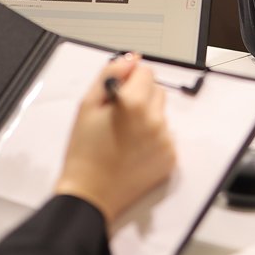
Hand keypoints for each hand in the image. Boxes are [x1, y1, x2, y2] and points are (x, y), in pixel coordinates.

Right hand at [55, 54, 176, 226]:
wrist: (90, 195)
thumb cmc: (84, 151)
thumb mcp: (87, 106)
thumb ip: (110, 74)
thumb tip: (131, 59)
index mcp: (134, 104)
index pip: (146, 71)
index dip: (129, 80)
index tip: (118, 94)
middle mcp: (155, 120)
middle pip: (157, 90)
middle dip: (141, 97)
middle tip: (119, 117)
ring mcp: (165, 140)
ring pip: (161, 114)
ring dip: (147, 118)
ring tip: (125, 137)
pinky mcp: (171, 158)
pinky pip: (166, 136)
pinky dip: (153, 138)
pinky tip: (134, 150)